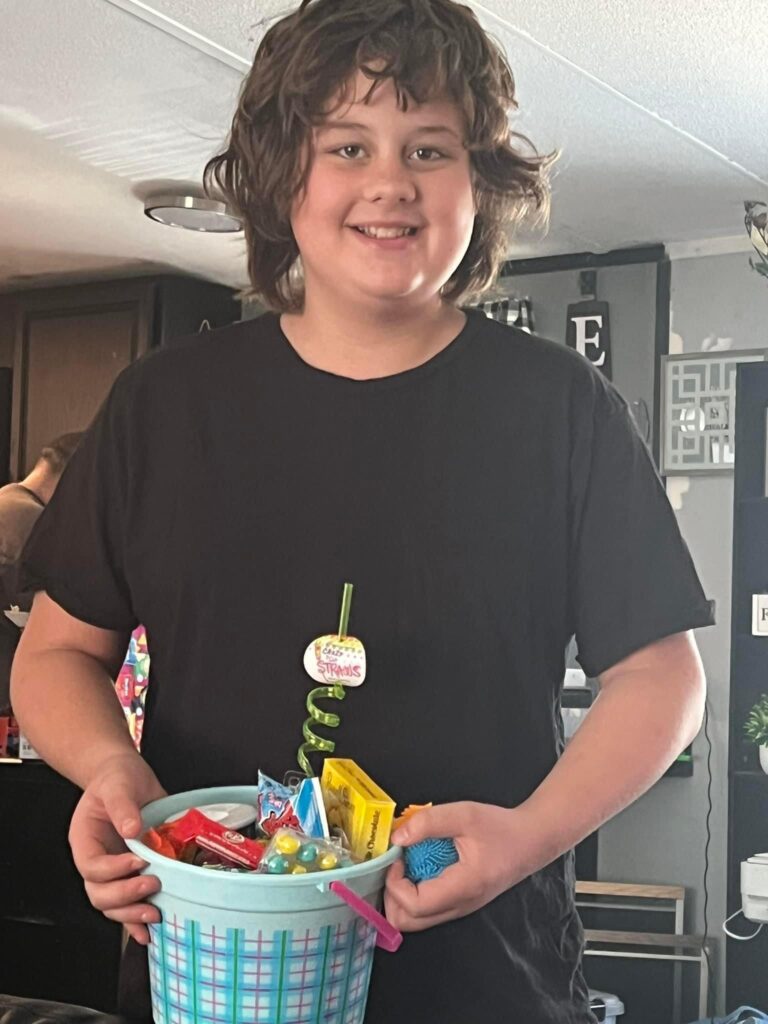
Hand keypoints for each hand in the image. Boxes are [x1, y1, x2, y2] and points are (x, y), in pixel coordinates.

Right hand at [69, 751, 166, 944]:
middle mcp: (96, 860)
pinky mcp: (131, 875)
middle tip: (152, 884)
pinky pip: (127, 906)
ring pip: (110, 906)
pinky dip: (136, 922)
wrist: (126, 777)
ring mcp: (113, 871)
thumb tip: (132, 829)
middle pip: (98, 893)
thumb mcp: (118, 784)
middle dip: (125, 895)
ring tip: (155, 913)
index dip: (114, 869)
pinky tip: (149, 932)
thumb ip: (122, 806)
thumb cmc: (118, 779)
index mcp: (85, 840)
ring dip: (131, 914)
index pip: (92, 866)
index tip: (140, 860)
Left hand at [384, 801, 543, 931]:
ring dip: (402, 895)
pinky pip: (428, 910)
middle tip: (398, 863)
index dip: (395, 883)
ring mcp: (460, 908)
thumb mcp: (465, 814)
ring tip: (409, 863)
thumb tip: (398, 837)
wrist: (531, 841)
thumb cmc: (501, 828)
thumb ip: (429, 822)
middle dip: (392, 894)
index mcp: (462, 887)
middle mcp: (459, 906)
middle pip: (408, 923)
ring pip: (416, 920)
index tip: (398, 856)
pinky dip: (415, 893)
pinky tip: (422, 866)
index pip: (414, 905)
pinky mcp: (460, 903)